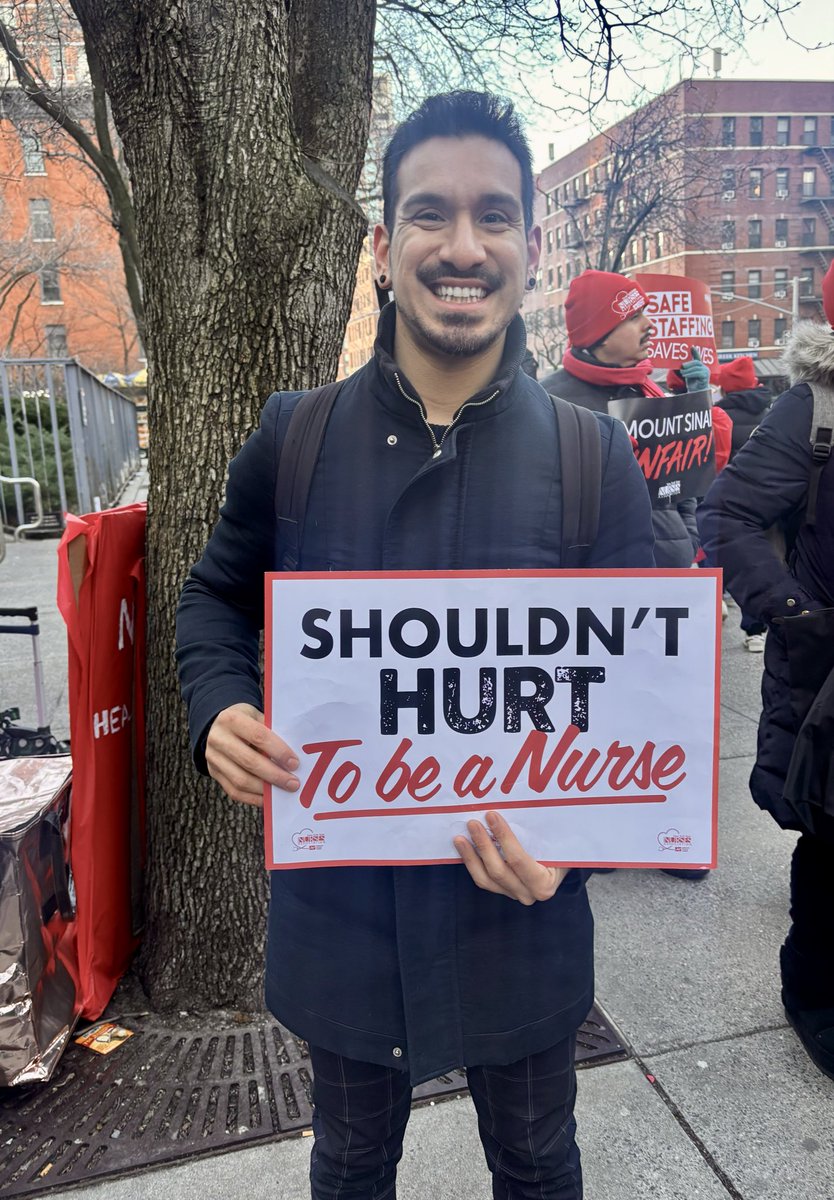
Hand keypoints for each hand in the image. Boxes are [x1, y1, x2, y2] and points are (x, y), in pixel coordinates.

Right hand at [205, 703, 299, 806]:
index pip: (258, 736)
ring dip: (265, 789)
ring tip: (283, 791)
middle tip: (293, 783)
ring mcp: (213, 758)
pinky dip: (253, 798)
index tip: (294, 763)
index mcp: (231, 719)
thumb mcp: (257, 716)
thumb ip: (272, 732)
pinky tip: (269, 799)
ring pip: (240, 780)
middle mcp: (218, 739)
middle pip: (249, 761)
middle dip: (274, 775)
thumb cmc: (246, 721)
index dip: (278, 751)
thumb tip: (293, 757)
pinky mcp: (213, 773)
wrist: (218, 726)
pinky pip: (234, 791)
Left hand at [453, 811, 567, 904]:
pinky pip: (483, 880)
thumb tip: (514, 807)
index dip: (503, 837)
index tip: (491, 816)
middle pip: (498, 871)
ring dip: (471, 857)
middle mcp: (528, 894)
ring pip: (485, 879)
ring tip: (460, 838)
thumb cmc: (559, 850)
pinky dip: (472, 863)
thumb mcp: (554, 843)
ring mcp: (514, 894)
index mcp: (544, 883)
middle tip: (472, 823)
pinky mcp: (502, 892)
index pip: (518, 860)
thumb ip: (538, 833)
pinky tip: (464, 848)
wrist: (562, 866)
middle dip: (483, 845)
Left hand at [679, 346, 709, 392]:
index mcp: (700, 366)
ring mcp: (706, 372)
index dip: (695, 352)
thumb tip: (681, 364)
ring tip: (682, 373)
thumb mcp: (688, 374)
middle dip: (689, 364)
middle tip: (682, 366)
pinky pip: (698, 373)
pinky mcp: (706, 376)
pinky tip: (685, 375)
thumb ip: (686, 368)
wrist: (696, 392)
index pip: (697, 358)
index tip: (692, 347)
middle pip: (696, 362)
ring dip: (688, 370)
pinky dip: (690, 374)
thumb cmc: (692, 383)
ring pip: (696, 368)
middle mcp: (704, 368)